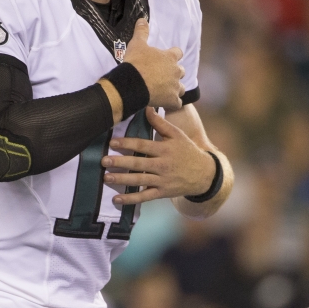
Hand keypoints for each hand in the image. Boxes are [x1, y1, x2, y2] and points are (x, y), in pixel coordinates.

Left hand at [101, 108, 216, 205]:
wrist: (204, 174)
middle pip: (138, 163)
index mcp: (165, 149)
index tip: (112, 143)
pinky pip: (144, 196)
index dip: (127, 144)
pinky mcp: (162, 192)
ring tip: (106, 177)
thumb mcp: (177, 135)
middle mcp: (162, 165)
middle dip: (120, 162)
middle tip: (104, 161)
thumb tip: (147, 108)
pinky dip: (130, 199)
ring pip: (139, 180)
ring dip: (122, 179)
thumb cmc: (187, 151)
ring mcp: (162, 180)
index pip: (143, 145)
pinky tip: (116, 199)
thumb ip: (161, 123)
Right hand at [122, 19, 184, 110]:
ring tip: (164, 91)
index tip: (166, 58)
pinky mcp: (172, 100)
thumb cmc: (136, 63)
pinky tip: (165, 103)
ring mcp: (175, 87)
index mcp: (170, 57)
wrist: (132, 84)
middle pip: (181, 71)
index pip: (178, 53)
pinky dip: (172, 103)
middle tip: (162, 76)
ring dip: (175, 89)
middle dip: (174, 73)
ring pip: (181, 88)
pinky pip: (177, 103)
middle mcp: (176, 71)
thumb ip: (142, 32)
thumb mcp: (137, 44)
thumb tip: (143, 19)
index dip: (172, 56)